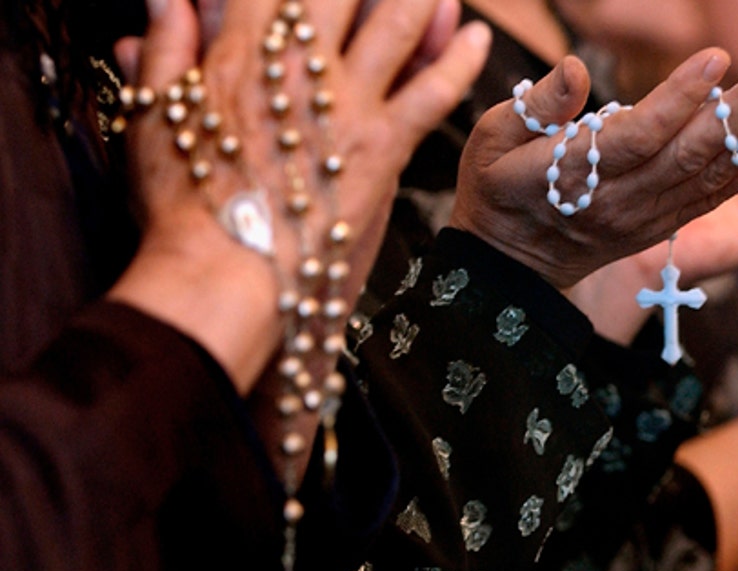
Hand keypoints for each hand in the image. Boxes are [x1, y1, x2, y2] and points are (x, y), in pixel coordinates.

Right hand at [108, 0, 490, 392]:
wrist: (225, 272)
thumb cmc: (183, 207)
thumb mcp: (153, 120)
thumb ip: (164, 51)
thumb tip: (163, 0)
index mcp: (241, 53)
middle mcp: (302, 66)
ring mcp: (349, 103)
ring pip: (398, 24)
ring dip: (422, 0)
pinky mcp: (384, 145)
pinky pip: (435, 91)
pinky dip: (461, 60)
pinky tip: (480, 38)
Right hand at [448, 47, 737, 288]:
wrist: (510, 267)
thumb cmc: (495, 188)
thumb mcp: (489, 142)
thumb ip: (535, 109)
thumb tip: (575, 70)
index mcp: (572, 177)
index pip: (636, 137)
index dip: (678, 100)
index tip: (716, 59)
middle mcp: (616, 203)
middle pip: (686, 158)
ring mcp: (642, 220)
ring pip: (707, 181)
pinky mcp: (659, 229)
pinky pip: (710, 202)